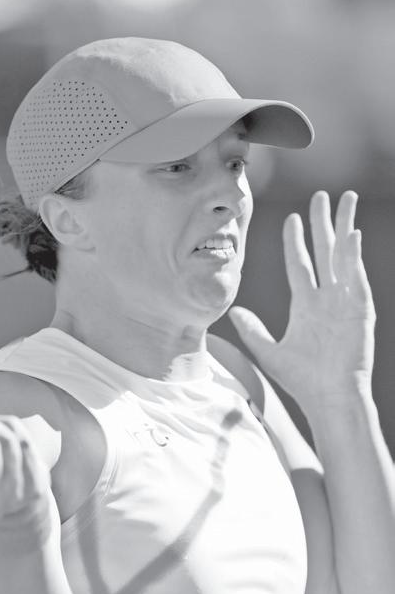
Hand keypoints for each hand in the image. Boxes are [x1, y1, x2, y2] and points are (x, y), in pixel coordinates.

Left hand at [228, 190, 375, 409]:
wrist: (327, 397)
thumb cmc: (302, 379)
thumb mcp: (269, 351)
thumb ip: (252, 330)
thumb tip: (233, 311)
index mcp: (307, 305)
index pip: (300, 264)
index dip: (296, 241)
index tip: (292, 219)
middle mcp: (327, 298)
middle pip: (325, 251)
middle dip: (322, 223)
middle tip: (321, 196)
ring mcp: (345, 300)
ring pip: (343, 255)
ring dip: (343, 227)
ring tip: (343, 200)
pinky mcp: (360, 309)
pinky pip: (356, 276)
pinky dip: (353, 255)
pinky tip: (351, 234)